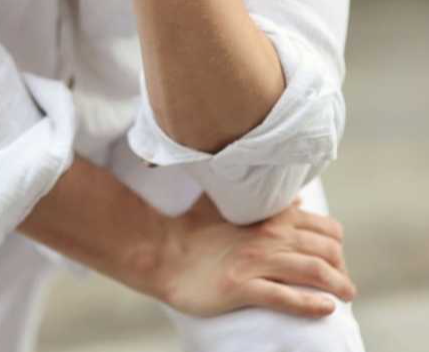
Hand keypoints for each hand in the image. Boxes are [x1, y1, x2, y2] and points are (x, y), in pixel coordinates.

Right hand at [156, 192, 355, 318]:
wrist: (163, 252)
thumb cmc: (195, 230)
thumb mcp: (231, 207)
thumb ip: (265, 205)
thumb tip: (297, 201)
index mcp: (268, 216)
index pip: (323, 227)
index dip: (337, 245)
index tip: (338, 260)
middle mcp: (267, 236)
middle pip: (324, 250)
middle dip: (342, 268)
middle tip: (346, 284)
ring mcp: (255, 262)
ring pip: (311, 271)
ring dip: (337, 285)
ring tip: (347, 296)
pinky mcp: (242, 287)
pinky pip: (285, 296)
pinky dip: (310, 304)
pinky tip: (326, 308)